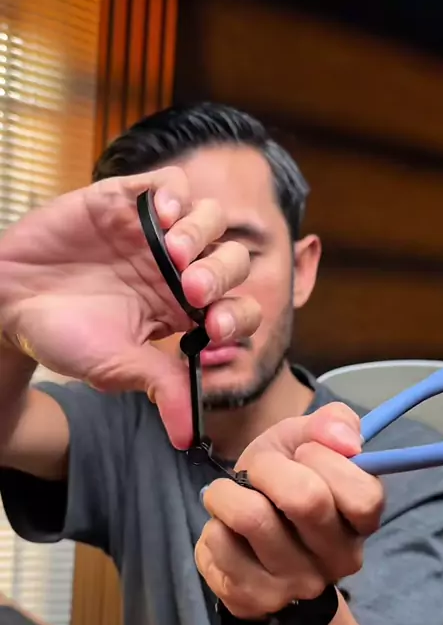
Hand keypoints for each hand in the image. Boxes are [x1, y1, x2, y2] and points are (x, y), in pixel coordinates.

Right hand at [0, 168, 259, 447]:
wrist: (8, 302)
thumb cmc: (62, 337)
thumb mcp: (117, 366)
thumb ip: (161, 389)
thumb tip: (189, 438)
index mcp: (182, 313)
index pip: (237, 308)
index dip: (237, 315)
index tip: (212, 329)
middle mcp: (176, 271)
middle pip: (232, 260)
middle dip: (222, 274)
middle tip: (192, 289)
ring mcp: (153, 234)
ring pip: (210, 218)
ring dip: (203, 234)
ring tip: (174, 253)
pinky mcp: (126, 202)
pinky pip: (172, 185)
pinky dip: (176, 196)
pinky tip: (161, 217)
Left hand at [195, 404, 383, 618]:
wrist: (248, 541)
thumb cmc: (283, 482)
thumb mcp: (306, 440)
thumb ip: (333, 423)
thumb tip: (344, 439)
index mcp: (362, 523)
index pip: (363, 495)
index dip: (325, 460)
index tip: (302, 455)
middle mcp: (338, 561)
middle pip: (305, 499)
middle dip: (267, 468)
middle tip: (255, 472)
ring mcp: (295, 585)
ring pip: (252, 517)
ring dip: (227, 493)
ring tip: (229, 497)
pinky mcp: (251, 599)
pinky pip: (217, 543)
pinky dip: (211, 524)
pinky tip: (224, 531)